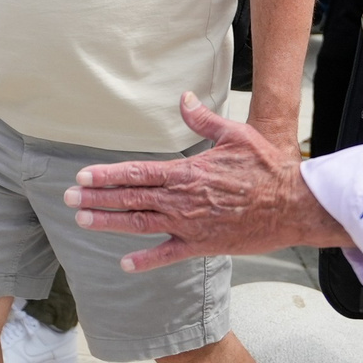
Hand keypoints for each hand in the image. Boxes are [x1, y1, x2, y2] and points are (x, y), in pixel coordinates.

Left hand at [60, 92, 348, 270]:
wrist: (294, 205)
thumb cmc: (267, 168)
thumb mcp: (235, 134)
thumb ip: (203, 119)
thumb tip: (184, 98)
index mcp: (187, 172)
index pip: (137, 173)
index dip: (107, 175)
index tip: (82, 176)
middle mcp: (182, 200)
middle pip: (130, 198)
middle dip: (96, 198)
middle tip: (68, 198)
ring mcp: (190, 225)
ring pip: (140, 224)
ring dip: (109, 222)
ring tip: (82, 221)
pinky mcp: (203, 245)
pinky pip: (168, 254)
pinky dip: (145, 260)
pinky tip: (124, 264)